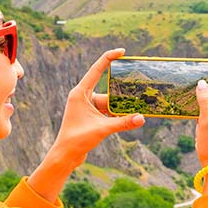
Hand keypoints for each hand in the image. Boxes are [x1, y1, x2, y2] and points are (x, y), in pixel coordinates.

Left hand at [50, 48, 144, 165]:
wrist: (66, 156)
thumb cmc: (77, 140)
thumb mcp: (102, 129)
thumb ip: (123, 123)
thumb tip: (142, 118)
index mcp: (80, 93)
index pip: (97, 70)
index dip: (109, 58)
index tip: (122, 51)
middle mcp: (83, 97)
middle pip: (108, 91)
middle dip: (122, 96)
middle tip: (138, 94)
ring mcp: (87, 107)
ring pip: (110, 103)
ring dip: (121, 109)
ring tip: (136, 113)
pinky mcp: (91, 116)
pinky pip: (108, 112)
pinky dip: (117, 116)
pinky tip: (129, 121)